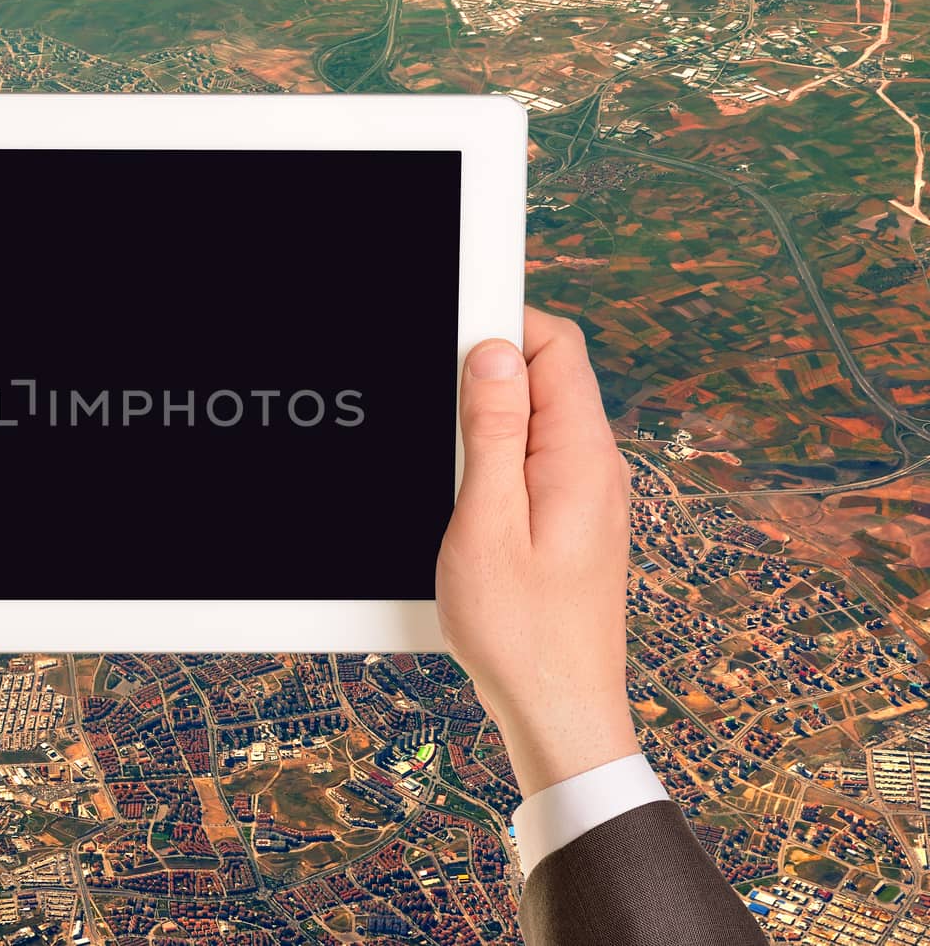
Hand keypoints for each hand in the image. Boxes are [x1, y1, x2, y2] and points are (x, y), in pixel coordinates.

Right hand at [436, 308, 636, 798]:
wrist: (558, 712)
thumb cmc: (519, 633)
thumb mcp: (486, 525)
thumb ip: (492, 434)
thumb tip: (495, 353)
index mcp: (582, 458)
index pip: (557, 346)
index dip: (504, 321)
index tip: (453, 325)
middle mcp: (596, 468)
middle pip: (548, 375)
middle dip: (489, 368)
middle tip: (438, 398)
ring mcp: (588, 495)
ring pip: (538, 418)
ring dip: (489, 416)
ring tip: (448, 457)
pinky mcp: (572, 521)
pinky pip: (535, 459)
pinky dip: (497, 455)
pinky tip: (465, 490)